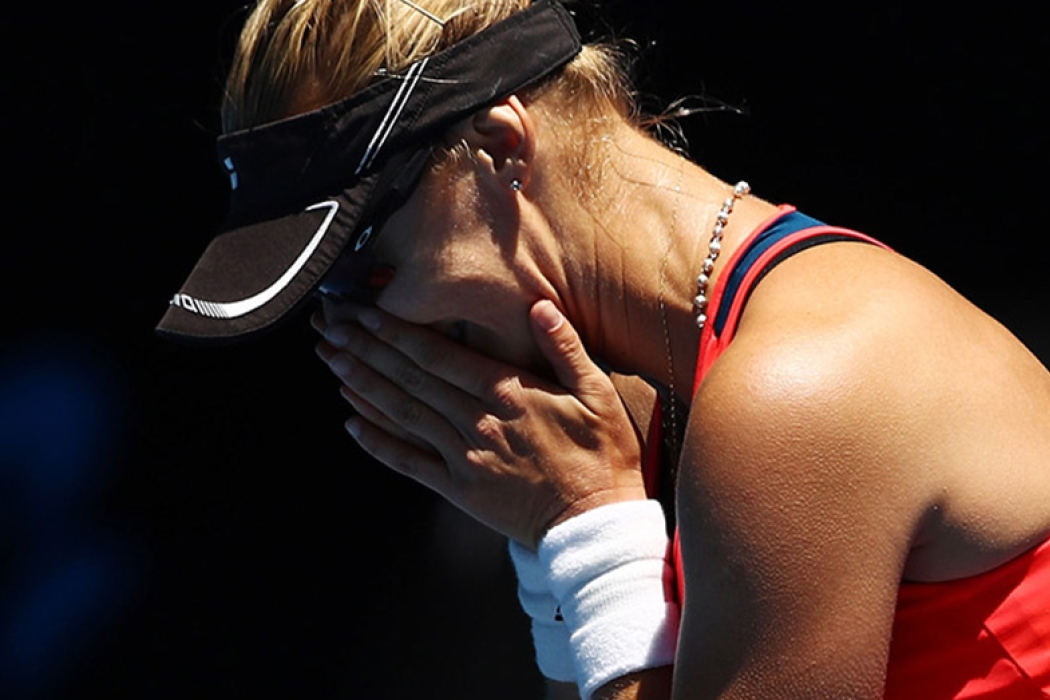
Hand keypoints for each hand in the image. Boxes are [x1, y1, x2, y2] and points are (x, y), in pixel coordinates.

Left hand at [313, 300, 645, 547]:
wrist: (595, 525)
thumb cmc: (601, 456)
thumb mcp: (597, 393)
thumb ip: (564, 348)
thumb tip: (539, 306)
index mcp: (508, 393)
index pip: (440, 355)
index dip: (398, 332)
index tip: (367, 312)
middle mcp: (477, 421)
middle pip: (410, 379)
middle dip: (366, 350)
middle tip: (331, 327)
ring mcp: (464, 457)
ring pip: (402, 414)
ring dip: (362, 386)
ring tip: (331, 362)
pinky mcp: (458, 489)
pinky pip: (408, 462)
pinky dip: (376, 443)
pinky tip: (350, 423)